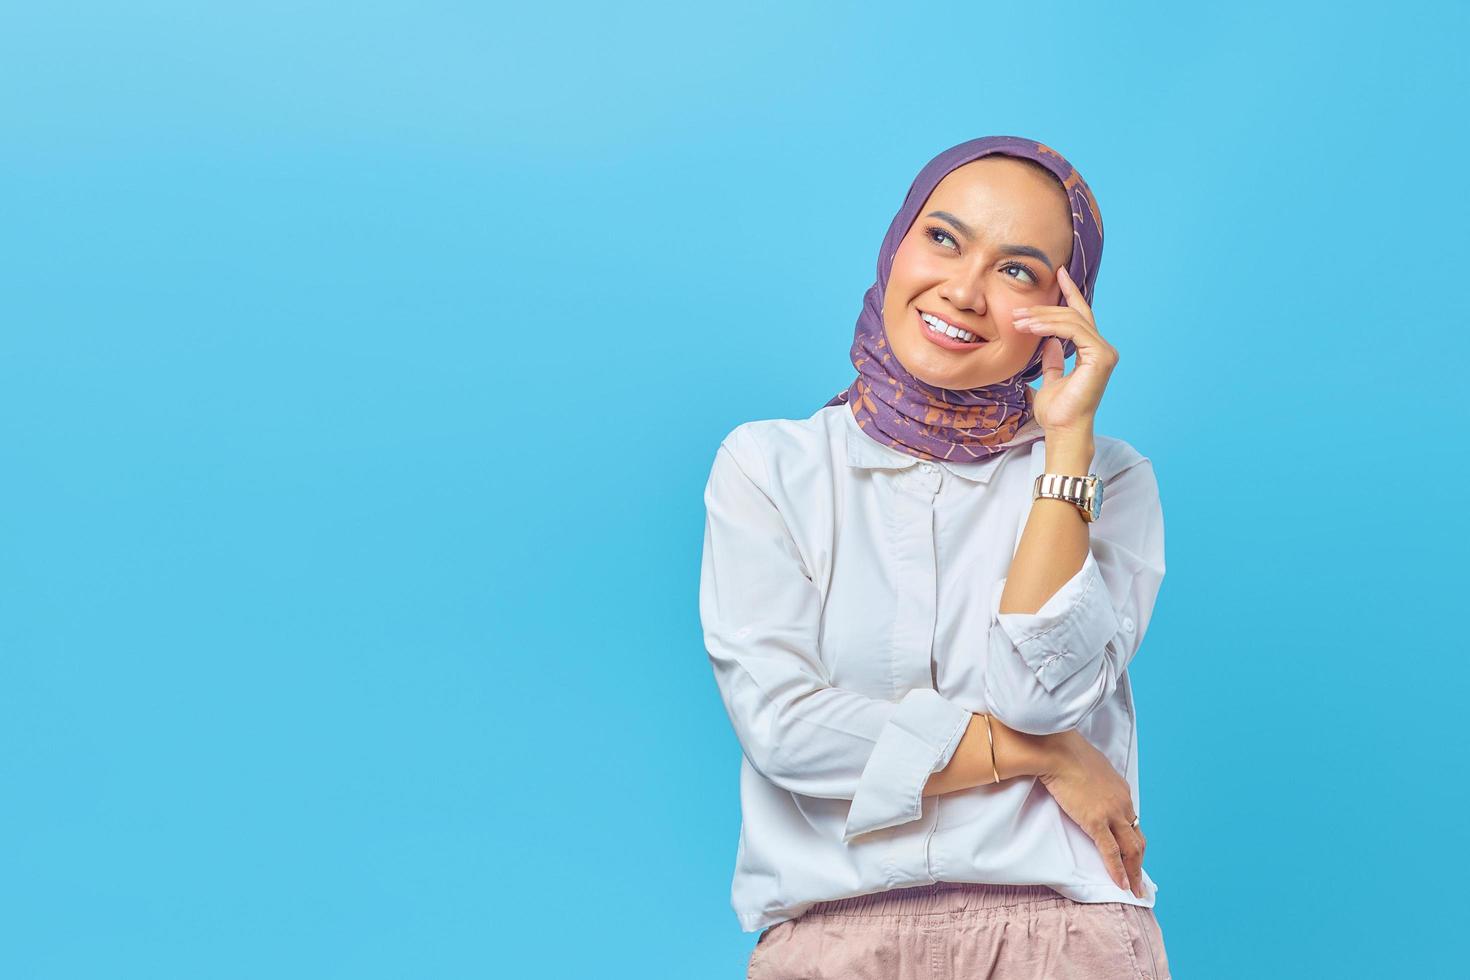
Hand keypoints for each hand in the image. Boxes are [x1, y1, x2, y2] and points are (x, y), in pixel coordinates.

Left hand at [1010, 266, 1118, 441]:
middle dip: (1044, 309)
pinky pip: (1073, 330)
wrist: (1062, 430)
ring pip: (1071, 320)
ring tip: (1018, 322)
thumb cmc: (1057, 412)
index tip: (1058, 273)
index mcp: (1091, 352)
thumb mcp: (1051, 380)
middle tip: (1017, 312)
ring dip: (1042, 318)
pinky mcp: (1100, 356)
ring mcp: (1104, 352)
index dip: (1070, 292)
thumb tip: (1049, 342)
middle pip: (1073, 316)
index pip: (1080, 316)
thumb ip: (1053, 361)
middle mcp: (1102, 349)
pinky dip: (1051, 326)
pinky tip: (1031, 329)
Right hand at [1037, 729, 1147, 896]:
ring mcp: (1111, 813)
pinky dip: (1118, 870)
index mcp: (1120, 790)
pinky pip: (1111, 852)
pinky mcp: (1096, 821)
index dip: (1133, 840)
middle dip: (1139, 861)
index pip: (1132, 820)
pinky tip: (1121, 884)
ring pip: (1130, 848)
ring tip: (1135, 888)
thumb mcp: (1088, 765)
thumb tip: (1084, 784)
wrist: (1057, 751)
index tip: (1133, 854)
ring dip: (1134, 871)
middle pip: (1137, 838)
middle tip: (1139, 880)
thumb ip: (1093, 780)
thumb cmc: (1066, 752)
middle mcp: (1122, 803)